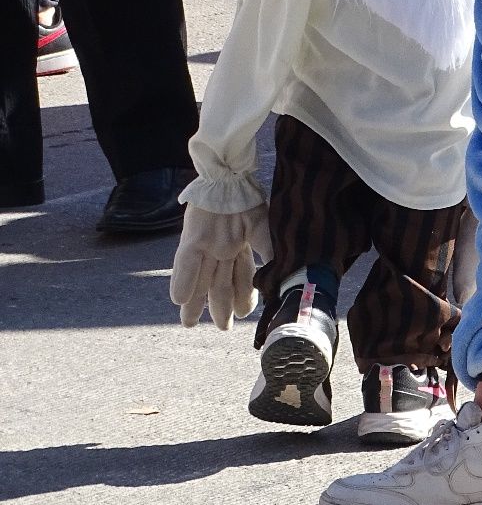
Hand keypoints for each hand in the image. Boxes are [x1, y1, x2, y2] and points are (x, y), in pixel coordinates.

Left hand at [168, 203, 270, 328]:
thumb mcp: (264, 225)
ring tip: (189, 323)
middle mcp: (220, 250)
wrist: (229, 176)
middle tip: (221, 329)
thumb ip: (270, 250)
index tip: (243, 315)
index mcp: (239, 246)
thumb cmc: (247, 196)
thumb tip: (280, 275)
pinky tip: (178, 299)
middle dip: (218, 308)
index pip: (241, 278)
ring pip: (200, 279)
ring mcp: (205, 245)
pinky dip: (183, 280)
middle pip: (219, 284)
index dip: (242, 297)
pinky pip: (186, 262)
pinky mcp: (192, 237)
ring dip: (194, 303)